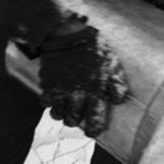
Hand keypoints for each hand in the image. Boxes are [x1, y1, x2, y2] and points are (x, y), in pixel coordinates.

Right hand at [37, 24, 128, 139]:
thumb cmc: (93, 47)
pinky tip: (56, 97)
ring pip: (58, 115)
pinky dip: (50, 103)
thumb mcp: (111, 63)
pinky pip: (45, 103)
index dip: (94, 130)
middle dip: (76, 120)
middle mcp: (76, 93)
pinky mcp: (47, 83)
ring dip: (62, 114)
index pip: (94, 120)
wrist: (67, 32)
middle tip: (78, 115)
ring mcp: (60, 89)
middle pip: (73, 121)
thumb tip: (118, 100)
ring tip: (66, 107)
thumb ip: (117, 84)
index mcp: (95, 89)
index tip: (93, 131)